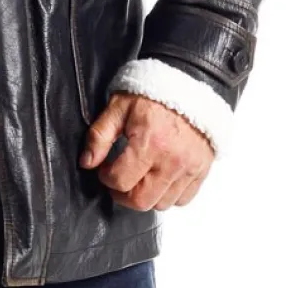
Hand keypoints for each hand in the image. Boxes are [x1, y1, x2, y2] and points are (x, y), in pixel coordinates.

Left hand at [79, 91, 213, 210]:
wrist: (189, 83)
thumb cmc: (152, 93)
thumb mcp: (118, 107)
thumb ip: (100, 135)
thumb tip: (86, 162)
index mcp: (149, 143)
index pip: (120, 181)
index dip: (105, 177)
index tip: (104, 168)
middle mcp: (172, 161)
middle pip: (141, 201)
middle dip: (122, 195)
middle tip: (116, 180)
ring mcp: (189, 168)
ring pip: (162, 204)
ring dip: (145, 196)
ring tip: (137, 178)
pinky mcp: (201, 171)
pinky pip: (183, 199)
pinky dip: (168, 195)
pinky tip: (158, 179)